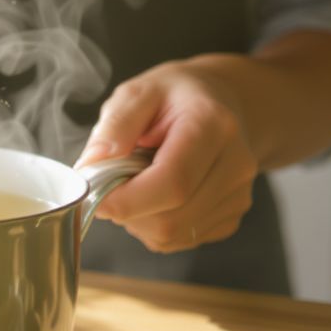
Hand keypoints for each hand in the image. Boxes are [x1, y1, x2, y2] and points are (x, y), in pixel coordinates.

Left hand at [73, 59, 258, 252]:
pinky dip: (154, 225)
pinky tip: (152, 194)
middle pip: (173, 217)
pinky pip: (181, 238)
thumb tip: (92, 166)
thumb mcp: (137, 92)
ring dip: (138, 219)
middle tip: (107, 184)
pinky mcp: (231, 216)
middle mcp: (235, 164)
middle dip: (127, 210)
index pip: (173, 181)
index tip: (93, 194)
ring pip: (174, 234)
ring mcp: (238, 195)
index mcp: (213, 125)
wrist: (219, 102)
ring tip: (132, 181)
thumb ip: (115, 126)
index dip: (128, 199)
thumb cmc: (173, 96)